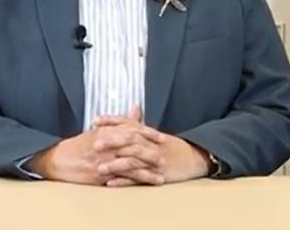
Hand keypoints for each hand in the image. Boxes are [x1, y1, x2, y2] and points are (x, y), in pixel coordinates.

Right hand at [27, 107, 165, 184]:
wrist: (59, 160)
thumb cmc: (79, 145)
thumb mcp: (99, 130)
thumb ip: (121, 120)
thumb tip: (136, 108)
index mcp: (107, 131)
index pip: (132, 129)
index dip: (148, 133)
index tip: (161, 137)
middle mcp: (106, 144)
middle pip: (134, 146)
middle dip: (150, 151)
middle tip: (163, 156)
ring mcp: (104, 159)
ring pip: (130, 162)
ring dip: (147, 168)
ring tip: (160, 172)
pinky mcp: (101, 174)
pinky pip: (122, 177)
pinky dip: (135, 180)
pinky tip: (146, 182)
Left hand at [93, 108, 210, 186]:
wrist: (195, 158)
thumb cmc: (172, 147)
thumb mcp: (156, 134)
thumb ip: (141, 123)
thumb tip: (133, 107)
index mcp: (149, 133)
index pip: (129, 123)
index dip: (112, 121)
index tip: (95, 120)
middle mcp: (151, 144)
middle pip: (130, 140)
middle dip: (112, 141)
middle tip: (94, 143)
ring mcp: (154, 160)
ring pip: (133, 160)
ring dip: (115, 164)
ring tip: (98, 168)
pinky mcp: (157, 175)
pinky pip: (138, 179)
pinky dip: (124, 181)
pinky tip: (111, 183)